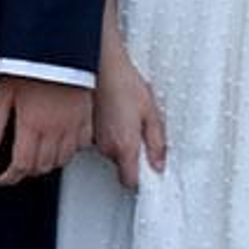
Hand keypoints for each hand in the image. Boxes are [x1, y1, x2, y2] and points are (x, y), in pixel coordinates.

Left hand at [0, 76, 92, 186]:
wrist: (59, 48)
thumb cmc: (31, 66)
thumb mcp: (3, 93)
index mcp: (31, 125)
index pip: (21, 165)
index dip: (10, 177)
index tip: (4, 178)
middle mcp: (54, 130)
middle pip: (42, 166)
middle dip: (27, 171)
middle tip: (19, 166)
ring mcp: (72, 125)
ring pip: (62, 160)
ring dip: (48, 164)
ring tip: (38, 157)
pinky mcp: (85, 117)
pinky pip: (81, 146)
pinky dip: (70, 152)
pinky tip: (61, 145)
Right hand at [94, 40, 167, 191]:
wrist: (102, 66)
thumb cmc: (125, 84)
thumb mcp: (151, 112)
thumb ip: (157, 143)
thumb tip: (159, 164)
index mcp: (125, 146)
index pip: (131, 182)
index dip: (142, 179)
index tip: (151, 171)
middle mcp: (107, 147)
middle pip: (123, 167)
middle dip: (134, 156)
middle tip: (143, 134)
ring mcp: (96, 140)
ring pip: (113, 154)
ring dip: (123, 144)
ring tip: (130, 120)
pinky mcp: (89, 130)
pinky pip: (104, 142)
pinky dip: (112, 134)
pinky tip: (119, 116)